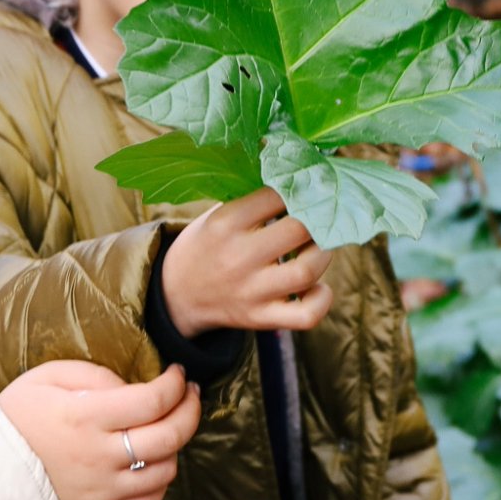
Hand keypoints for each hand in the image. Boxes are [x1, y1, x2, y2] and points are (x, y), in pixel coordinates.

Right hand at [0, 360, 200, 499]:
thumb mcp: (48, 377)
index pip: (152, 401)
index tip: (178, 374)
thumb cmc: (18, 415)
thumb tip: (135, 387)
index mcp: (86, 417)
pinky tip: (151, 460)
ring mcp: (103, 489)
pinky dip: (160, 479)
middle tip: (189, 395)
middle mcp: (100, 456)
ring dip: (175, 446)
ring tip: (165, 427)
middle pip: (170, 437)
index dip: (175, 384)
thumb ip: (96, 375)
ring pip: (166, 471)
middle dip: (190, 410)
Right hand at [161, 186, 331, 336]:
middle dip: (317, 219)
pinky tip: (317, 286)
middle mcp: (239, 257)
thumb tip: (302, 182)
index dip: (298, 187)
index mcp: (225, 223)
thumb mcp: (216, 215)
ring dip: (323, 254)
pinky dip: (321, 299)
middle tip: (318, 217)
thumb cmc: (206, 245)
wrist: (177, 294)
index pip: (277, 195)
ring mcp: (251, 291)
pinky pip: (306, 315)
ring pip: (308, 270)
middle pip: (300, 229)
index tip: (304, 188)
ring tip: (318, 247)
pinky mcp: (260, 317)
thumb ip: (253, 201)